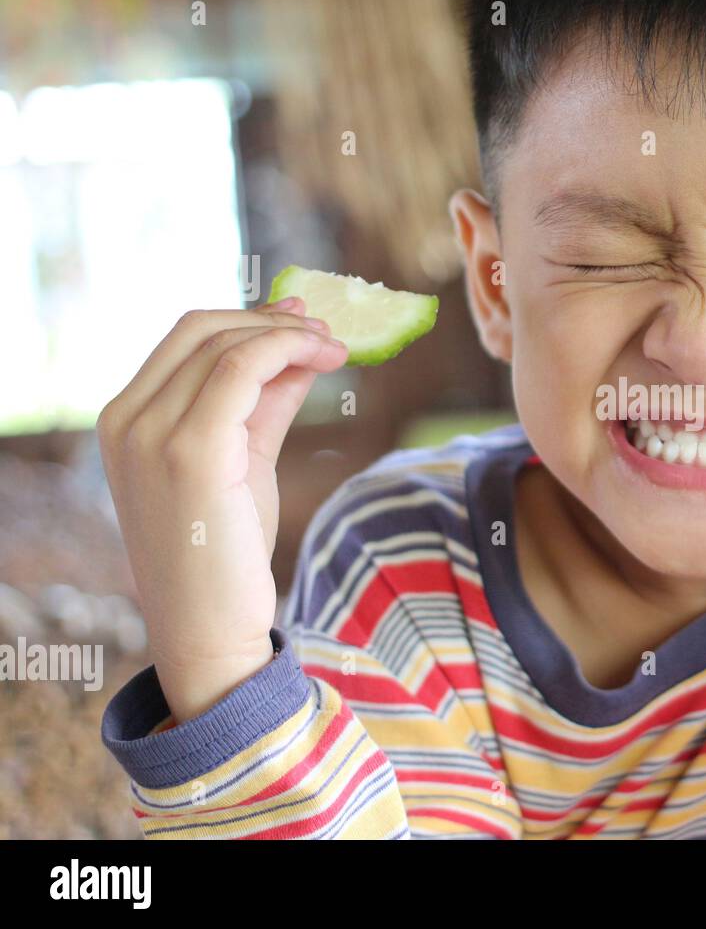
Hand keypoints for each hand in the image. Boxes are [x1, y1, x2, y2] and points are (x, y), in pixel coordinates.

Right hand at [97, 298, 347, 722]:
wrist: (210, 631)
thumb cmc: (224, 553)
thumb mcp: (244, 462)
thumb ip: (264, 404)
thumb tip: (299, 352)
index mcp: (125, 419)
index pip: (185, 337)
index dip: (249, 319)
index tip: (302, 321)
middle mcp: (126, 420)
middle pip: (202, 329)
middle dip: (270, 321)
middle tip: (326, 331)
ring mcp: (150, 434)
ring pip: (224, 343)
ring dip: (288, 333)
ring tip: (335, 346)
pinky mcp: (189, 451)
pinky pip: (242, 369)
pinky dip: (288, 349)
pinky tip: (327, 359)